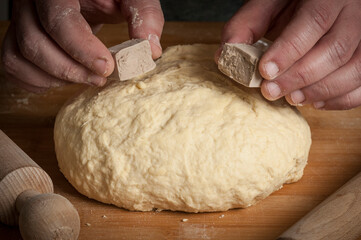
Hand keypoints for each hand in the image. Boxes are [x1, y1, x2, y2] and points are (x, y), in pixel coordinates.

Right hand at [1, 0, 163, 91]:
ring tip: (85, 78)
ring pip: (19, 57)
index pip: (58, 19)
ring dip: (53, 78)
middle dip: (70, 70)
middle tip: (101, 79)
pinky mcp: (20, 38)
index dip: (80, 48)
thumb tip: (150, 50)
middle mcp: (31, 4)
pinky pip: (15, 66)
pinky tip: (64, 80)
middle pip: (33, 43)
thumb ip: (143, 15)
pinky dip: (37, 81)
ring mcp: (21, 22)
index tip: (107, 67)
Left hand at [218, 0, 360, 109]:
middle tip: (271, 91)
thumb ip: (248, 23)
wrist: (323, 1)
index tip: (265, 72)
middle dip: (299, 76)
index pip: (314, 21)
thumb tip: (226, 53)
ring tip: (292, 99)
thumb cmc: (295, 1)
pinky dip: (340, 99)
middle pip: (334, 50)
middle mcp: (354, 15)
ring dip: (320, 91)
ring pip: (353, 69)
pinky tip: (315, 102)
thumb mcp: (270, 3)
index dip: (289, 50)